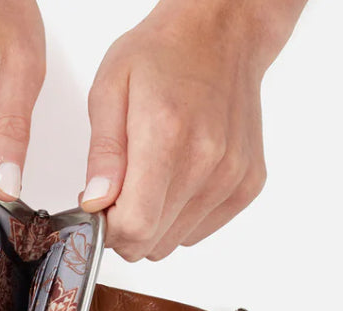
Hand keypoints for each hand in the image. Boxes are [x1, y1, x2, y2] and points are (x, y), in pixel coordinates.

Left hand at [80, 0, 303, 260]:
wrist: (222, 35)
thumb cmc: (164, 55)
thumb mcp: (110, 89)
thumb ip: (103, 154)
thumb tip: (95, 203)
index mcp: (167, 136)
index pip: (136, 227)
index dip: (109, 231)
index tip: (100, 212)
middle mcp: (206, 162)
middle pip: (154, 244)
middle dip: (127, 230)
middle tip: (119, 197)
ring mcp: (231, 178)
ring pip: (175, 243)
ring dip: (155, 225)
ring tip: (150, 182)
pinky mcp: (247, 186)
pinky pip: (199, 231)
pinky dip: (180, 218)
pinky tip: (177, 181)